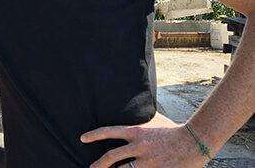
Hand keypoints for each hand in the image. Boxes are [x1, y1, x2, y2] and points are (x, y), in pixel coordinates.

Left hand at [81, 113, 209, 167]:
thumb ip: (139, 123)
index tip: (82, 138)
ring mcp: (148, 162)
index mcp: (136, 132)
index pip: (109, 131)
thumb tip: (130, 115)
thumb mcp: (153, 122)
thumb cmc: (174, 130)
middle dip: (98, 164)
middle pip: (111, 157)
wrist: (195, 141)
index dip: (94, 135)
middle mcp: (139, 147)